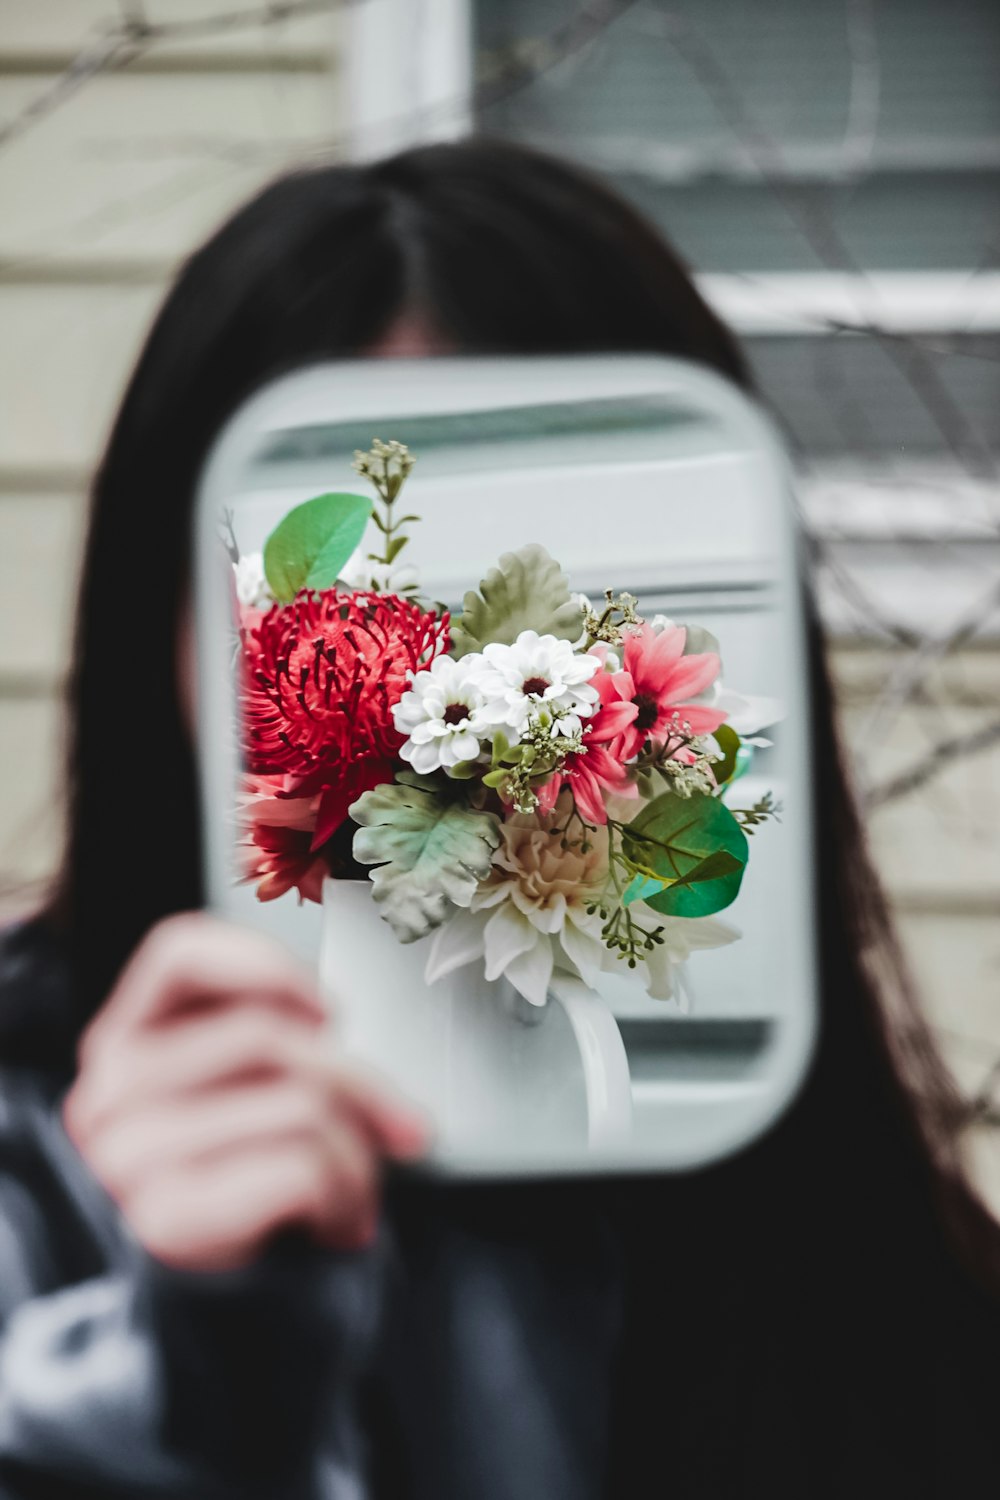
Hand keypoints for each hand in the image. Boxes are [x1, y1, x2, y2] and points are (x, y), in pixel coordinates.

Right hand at [63, 912, 426, 1271]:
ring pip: (301, 1102)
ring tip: (352, 1193)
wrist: (213, 1338)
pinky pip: (303, 1166)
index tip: (329, 1010)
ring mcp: (129, 1159)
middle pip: (271, 1033)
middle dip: (362, 1085)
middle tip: (399, 1128)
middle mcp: (110, 1095)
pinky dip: (346, 1198)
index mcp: (122, 1046)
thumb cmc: (237, 1205)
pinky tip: (335, 1225)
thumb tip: (339, 1026)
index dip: (264, 963)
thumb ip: (264, 1048)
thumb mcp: (234, 1106)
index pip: (179, 953)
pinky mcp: (166, 1220)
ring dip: (359, 1155)